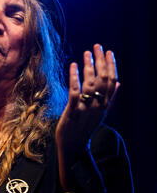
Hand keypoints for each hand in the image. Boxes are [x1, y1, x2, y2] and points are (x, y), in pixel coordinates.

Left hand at [55, 44, 118, 189]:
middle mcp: (98, 105)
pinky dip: (74, 76)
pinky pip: (75, 90)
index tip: (109, 52)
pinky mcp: (73, 110)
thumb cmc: (85, 128)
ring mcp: (86, 107)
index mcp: (106, 105)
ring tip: (86, 52)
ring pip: (90, 83)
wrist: (74, 146)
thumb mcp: (101, 113)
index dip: (111, 66)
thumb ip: (111, 98)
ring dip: (89, 66)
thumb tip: (120, 83)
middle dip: (100, 61)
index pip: (112, 81)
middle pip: (103, 79)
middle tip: (97, 46)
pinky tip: (73, 65)